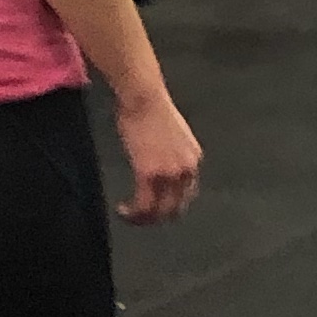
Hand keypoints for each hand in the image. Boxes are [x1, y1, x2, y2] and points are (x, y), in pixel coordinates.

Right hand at [113, 80, 200, 225]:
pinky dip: (133, 212)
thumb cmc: (151, 108)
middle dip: (157, 217)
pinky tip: (122, 209)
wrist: (144, 97)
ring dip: (143, 219)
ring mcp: (169, 174)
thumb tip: (160, 160)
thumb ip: (170, 152)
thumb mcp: (172, 134)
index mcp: (193, 159)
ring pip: (159, 212)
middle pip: (176, 208)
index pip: (187, 193)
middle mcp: (187, 170)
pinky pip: (143, 204)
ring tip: (129, 216)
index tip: (155, 205)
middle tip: (140, 218)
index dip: (171, 204)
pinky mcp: (149, 174)